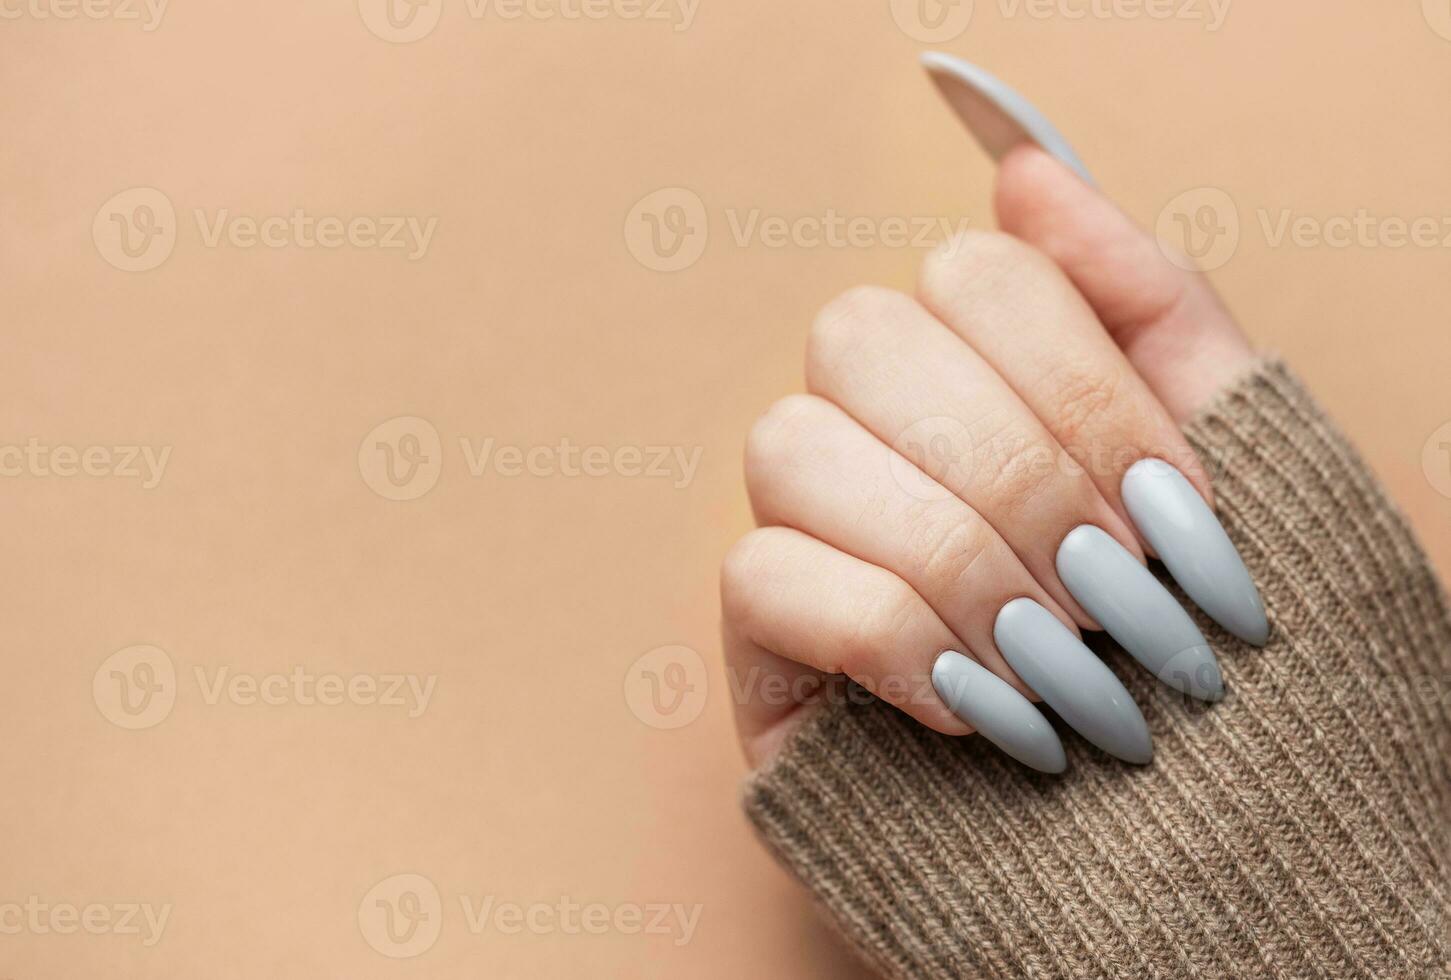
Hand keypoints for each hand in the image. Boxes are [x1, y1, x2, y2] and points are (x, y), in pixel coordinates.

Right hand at [722, 145, 1266, 772]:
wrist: (1178, 848)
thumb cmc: (1196, 649)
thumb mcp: (1218, 453)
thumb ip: (1139, 294)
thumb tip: (1023, 171)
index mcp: (980, 374)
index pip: (974, 274)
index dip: (1085, 387)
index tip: (1177, 510)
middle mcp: (872, 432)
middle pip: (860, 339)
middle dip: (1017, 471)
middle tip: (1117, 593)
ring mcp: (803, 532)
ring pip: (791, 446)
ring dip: (957, 558)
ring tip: (1063, 662)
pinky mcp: (760, 646)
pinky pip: (764, 577)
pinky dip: (894, 638)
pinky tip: (984, 709)